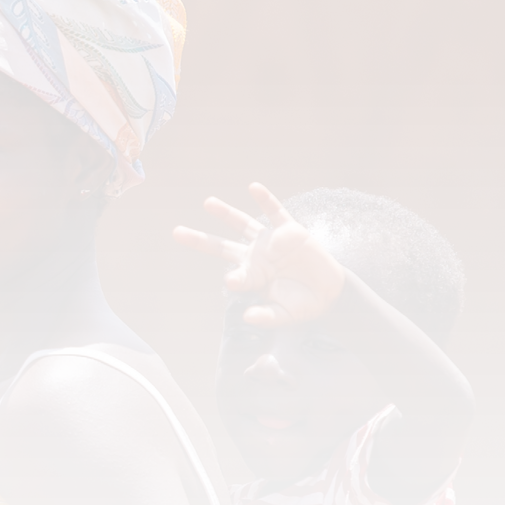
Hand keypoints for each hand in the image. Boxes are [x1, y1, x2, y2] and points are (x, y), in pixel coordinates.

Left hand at [172, 182, 344, 327]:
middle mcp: (256, 256)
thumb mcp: (283, 315)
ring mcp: (271, 242)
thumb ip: (266, 317)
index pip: (235, 275)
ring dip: (226, 213)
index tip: (232, 281)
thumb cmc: (301, 306)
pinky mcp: (290, 231)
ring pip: (243, 224)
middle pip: (222, 246)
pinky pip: (275, 211)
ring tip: (207, 203)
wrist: (328, 293)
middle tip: (176, 233)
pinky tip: (253, 187)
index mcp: (252, 277)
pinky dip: (265, 199)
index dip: (234, 278)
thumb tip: (248, 318)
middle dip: (200, 239)